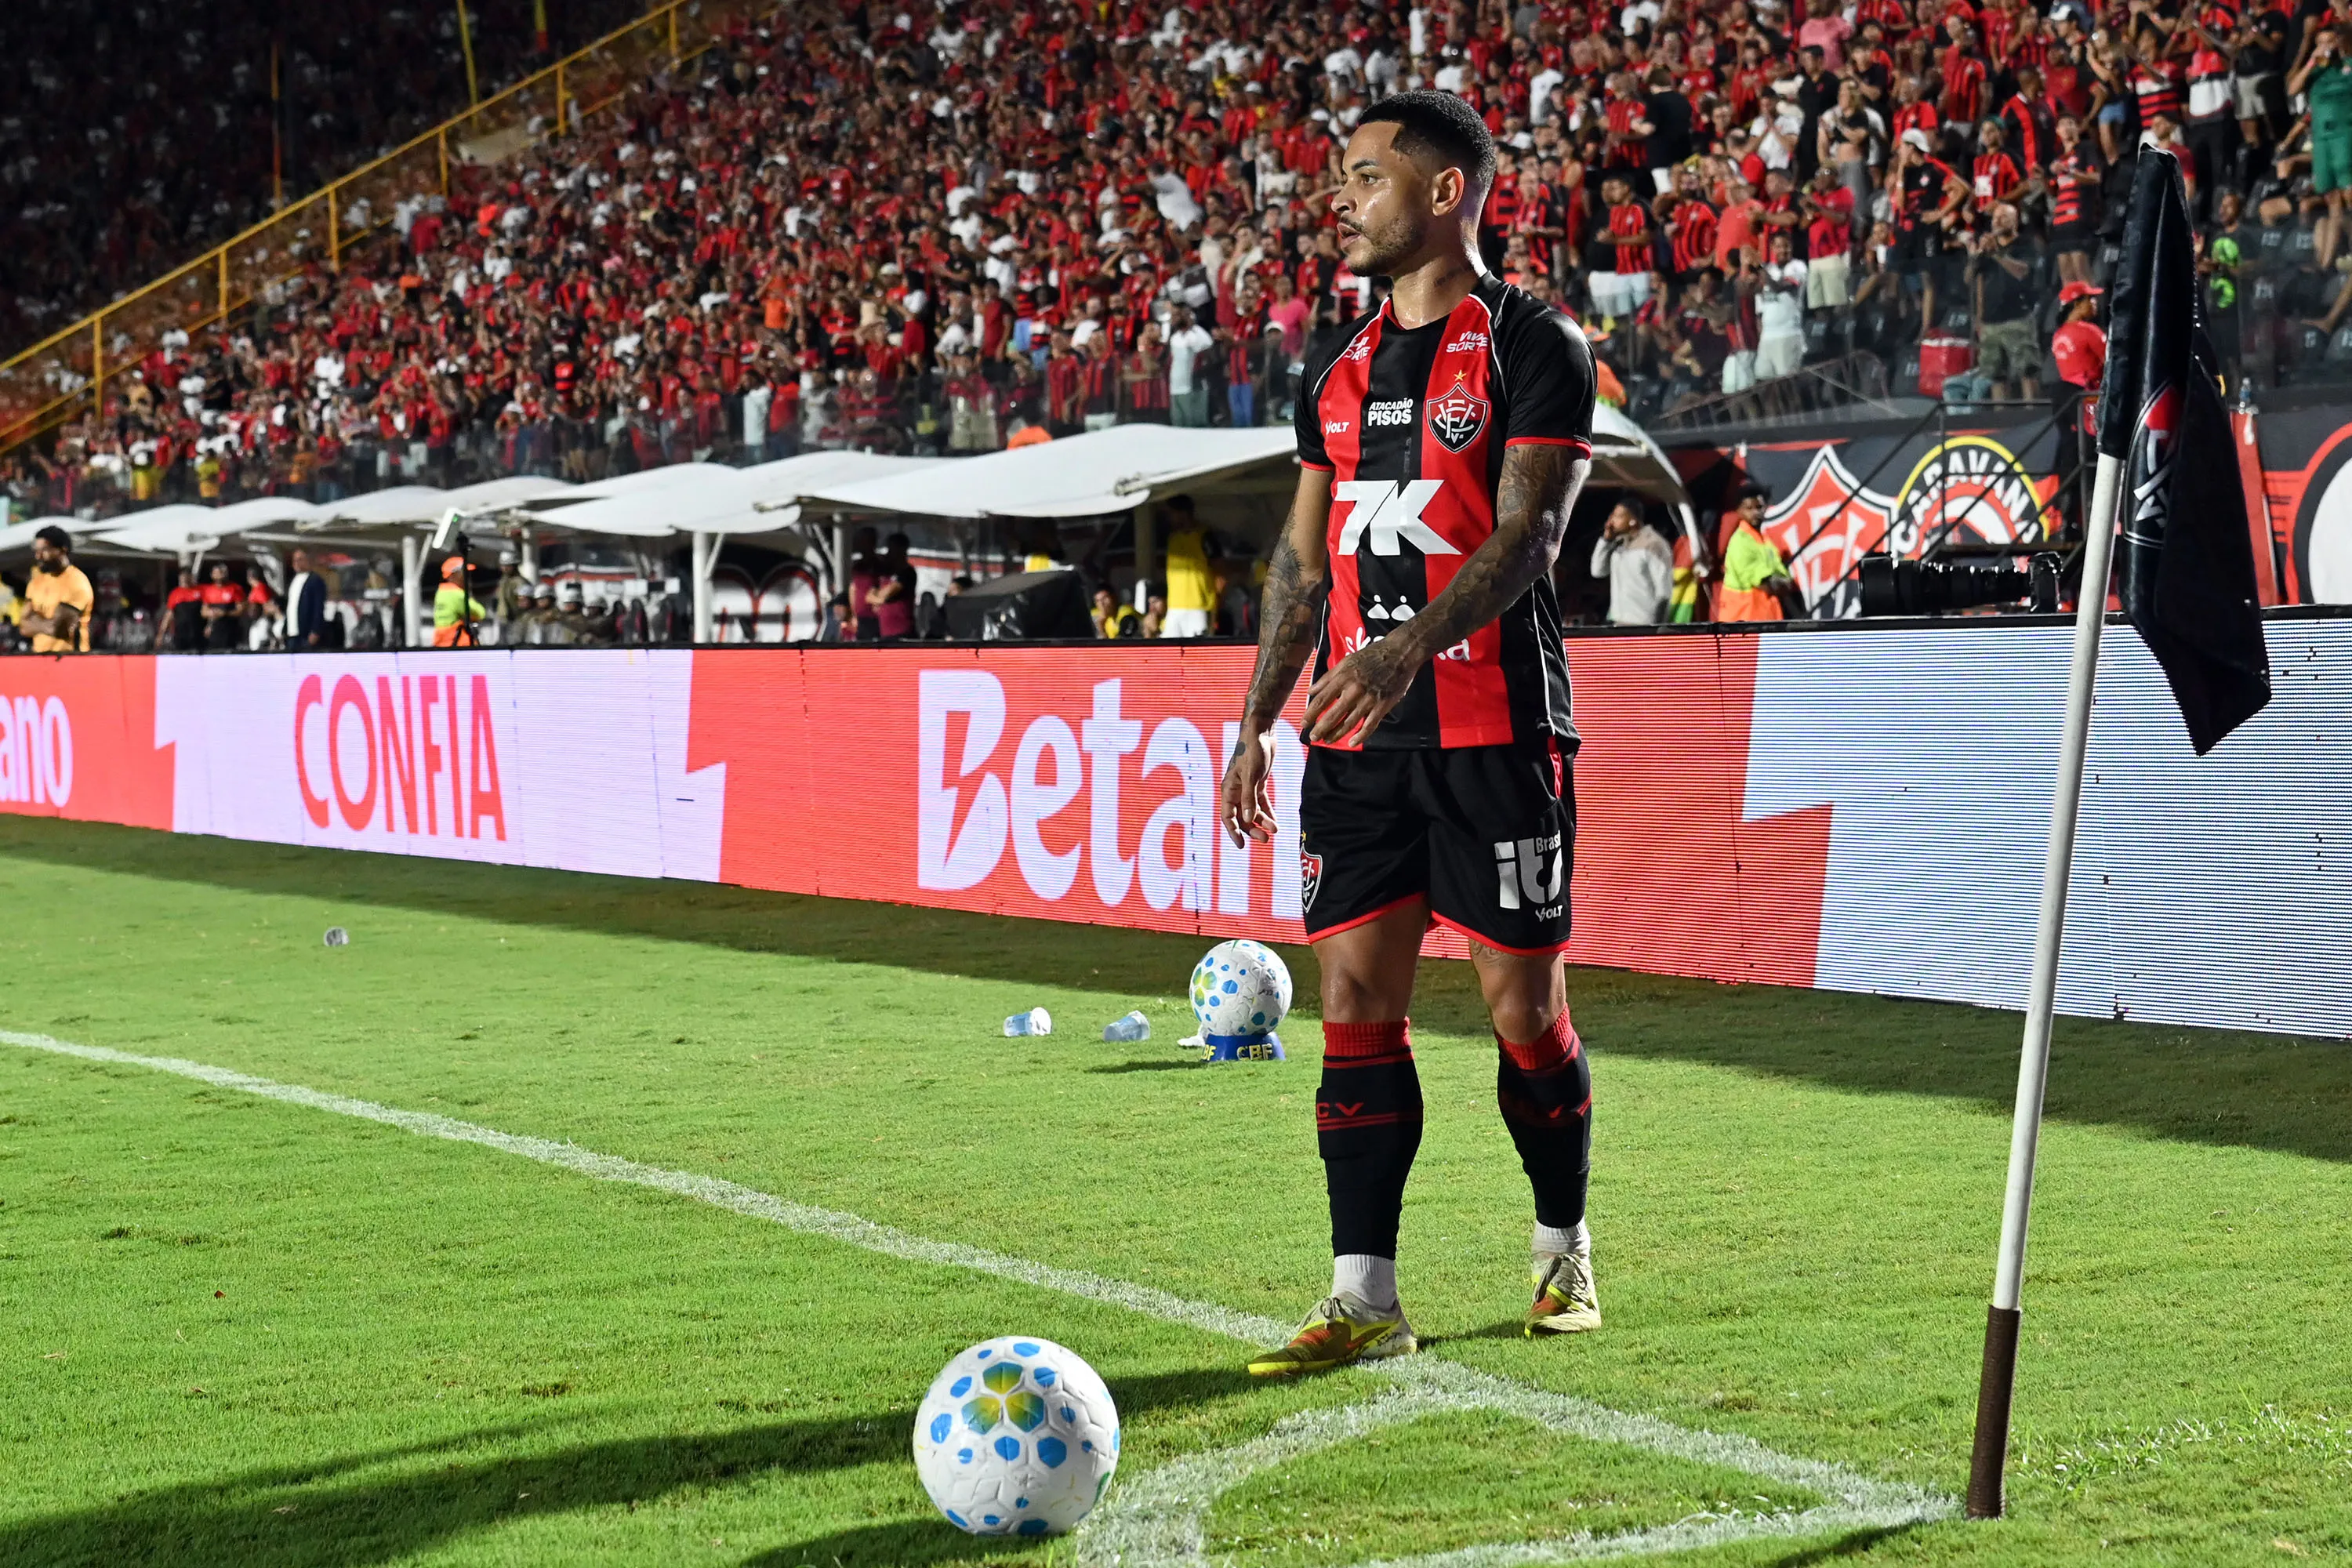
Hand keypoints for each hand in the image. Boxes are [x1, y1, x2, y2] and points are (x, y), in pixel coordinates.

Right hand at [1220, 733, 1276, 845]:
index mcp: (1229, 789)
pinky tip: (1274, 822)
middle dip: (1252, 830)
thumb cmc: (1253, 750)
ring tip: (1275, 830)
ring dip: (1262, 822)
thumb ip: (1249, 798)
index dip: (1234, 832)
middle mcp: (1236, 790)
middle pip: (1242, 817)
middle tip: (1266, 840)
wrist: (1261, 732)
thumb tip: (1247, 820)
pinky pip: (1261, 803)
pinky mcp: (1258, 783)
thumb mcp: (1252, 775)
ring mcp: (1247, 787)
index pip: (1228, 816)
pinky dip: (1267, 812)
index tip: (1241, 845)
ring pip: (1252, 811)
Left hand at [1303, 636, 1418, 746]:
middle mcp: (1354, 690)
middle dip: (1321, 728)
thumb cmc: (1371, 655)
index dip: (1311, 713)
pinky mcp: (1383, 706)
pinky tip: (1352, 743)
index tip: (1303, 723)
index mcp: (1343, 678)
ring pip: (1349, 722)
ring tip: (1327, 741)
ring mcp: (1369, 699)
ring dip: (1337, 733)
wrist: (1400, 653)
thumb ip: (1328, 677)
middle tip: (1313, 737)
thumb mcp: (1346, 661)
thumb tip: (1311, 691)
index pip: (1322, 699)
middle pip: (1333, 714)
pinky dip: (1361, 736)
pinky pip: (1370, 725)